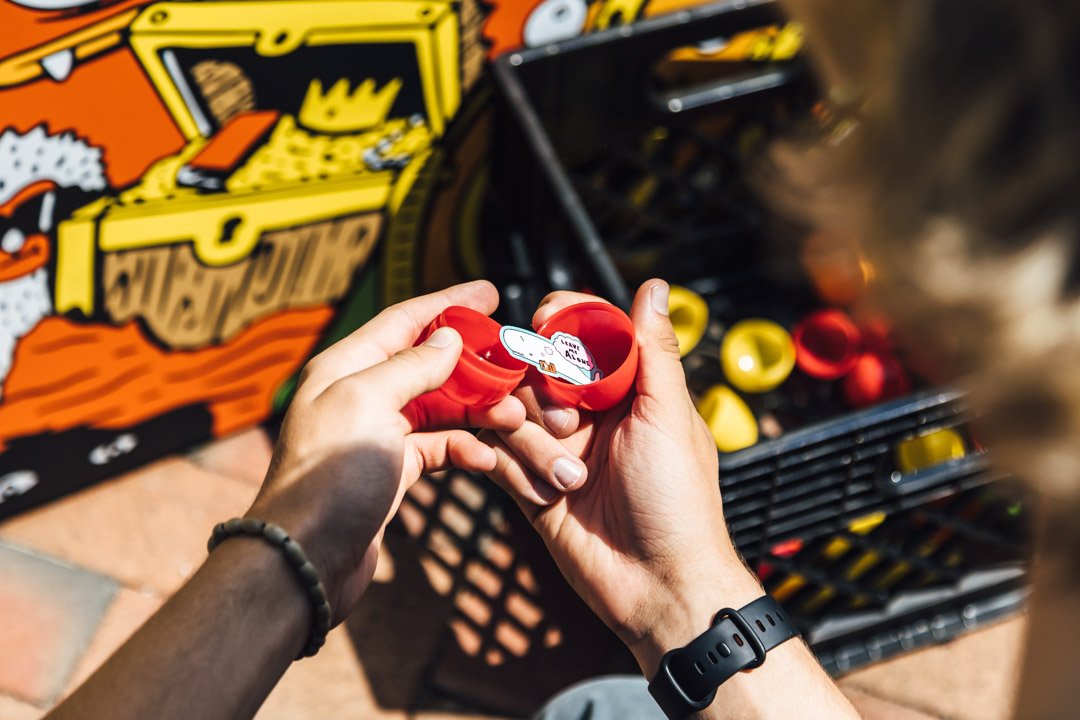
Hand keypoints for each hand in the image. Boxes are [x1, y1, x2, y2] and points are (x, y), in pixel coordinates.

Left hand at [247, 281, 525, 623]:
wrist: (309, 557)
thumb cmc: (329, 475)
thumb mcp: (370, 404)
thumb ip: (412, 367)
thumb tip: (448, 339)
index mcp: (346, 366)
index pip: (405, 320)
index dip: (448, 303)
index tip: (489, 294)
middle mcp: (360, 393)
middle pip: (429, 364)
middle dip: (475, 365)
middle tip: (516, 364)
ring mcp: (378, 433)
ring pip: (440, 407)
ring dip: (478, 410)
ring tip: (514, 417)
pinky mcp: (392, 470)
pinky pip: (438, 447)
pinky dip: (464, 449)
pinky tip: (487, 458)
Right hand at [482, 280, 762, 674]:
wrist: (656, 586)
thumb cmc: (678, 500)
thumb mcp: (668, 416)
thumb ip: (652, 350)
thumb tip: (655, 285)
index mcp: (628, 387)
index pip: (583, 330)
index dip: (561, 320)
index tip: (547, 326)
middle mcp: (590, 411)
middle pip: (537, 365)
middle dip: (544, 392)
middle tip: (569, 426)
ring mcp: (556, 445)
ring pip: (513, 408)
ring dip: (532, 441)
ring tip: (565, 479)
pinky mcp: (528, 481)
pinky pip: (498, 453)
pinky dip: (514, 470)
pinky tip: (544, 496)